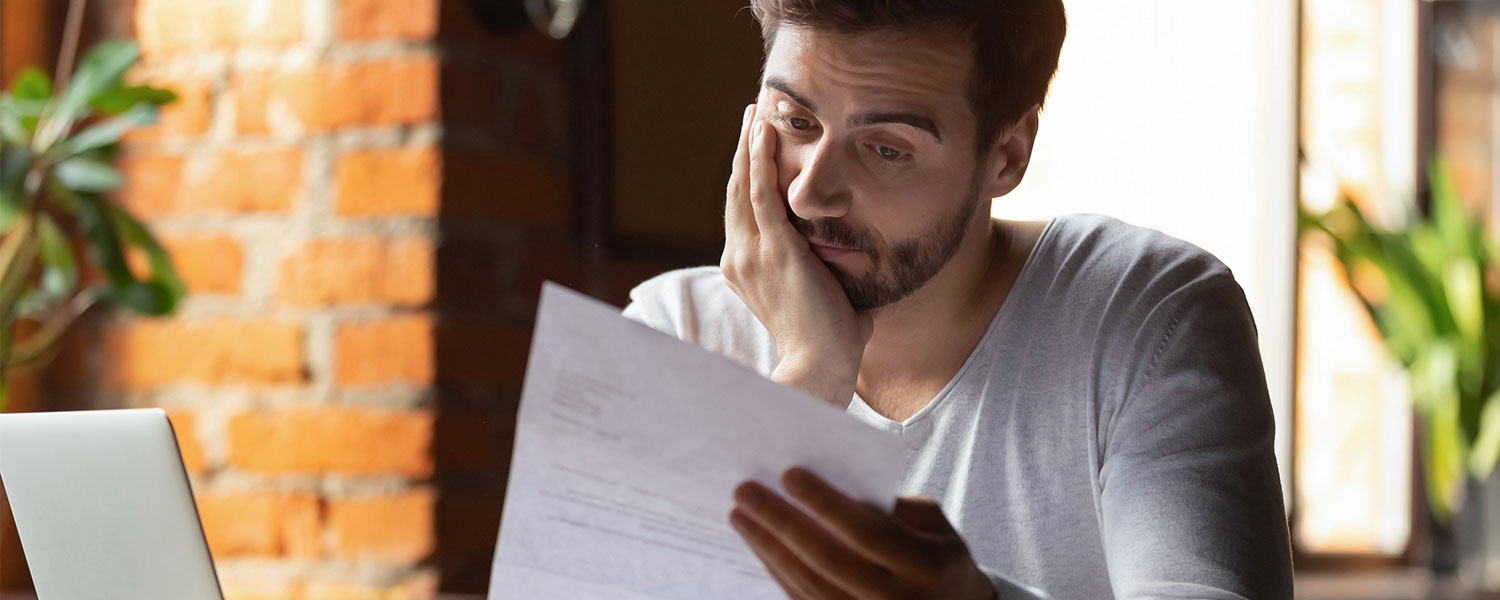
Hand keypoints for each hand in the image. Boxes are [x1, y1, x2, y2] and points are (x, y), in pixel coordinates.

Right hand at [720, 104, 871, 406]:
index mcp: (746, 270)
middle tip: (751, 116)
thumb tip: (859, 258)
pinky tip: (764, 132)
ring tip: (755, 112)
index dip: (747, 176)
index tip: (755, 148)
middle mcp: (740, 257)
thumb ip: (831, 273)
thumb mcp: (824, 295)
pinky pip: (761, 193)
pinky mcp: (774, 249)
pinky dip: (760, 159)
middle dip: (744, 151)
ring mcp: (752, 253)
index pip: (743, 212)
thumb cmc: (830, 341)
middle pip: (737, 191)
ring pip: (744, 185)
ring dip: (749, 145)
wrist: (820, 367)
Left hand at [730, 468, 996, 599]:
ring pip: (809, 584)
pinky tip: (758, 544)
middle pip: (827, 559)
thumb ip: (892, 506)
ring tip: (740, 515)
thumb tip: (831, 487)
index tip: (788, 474)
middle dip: (781, 523)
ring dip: (768, 548)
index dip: (825, 503)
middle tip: (745, 490)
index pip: (866, 532)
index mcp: (925, 566)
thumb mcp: (933, 523)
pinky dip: (778, 571)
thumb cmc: (936, 551)